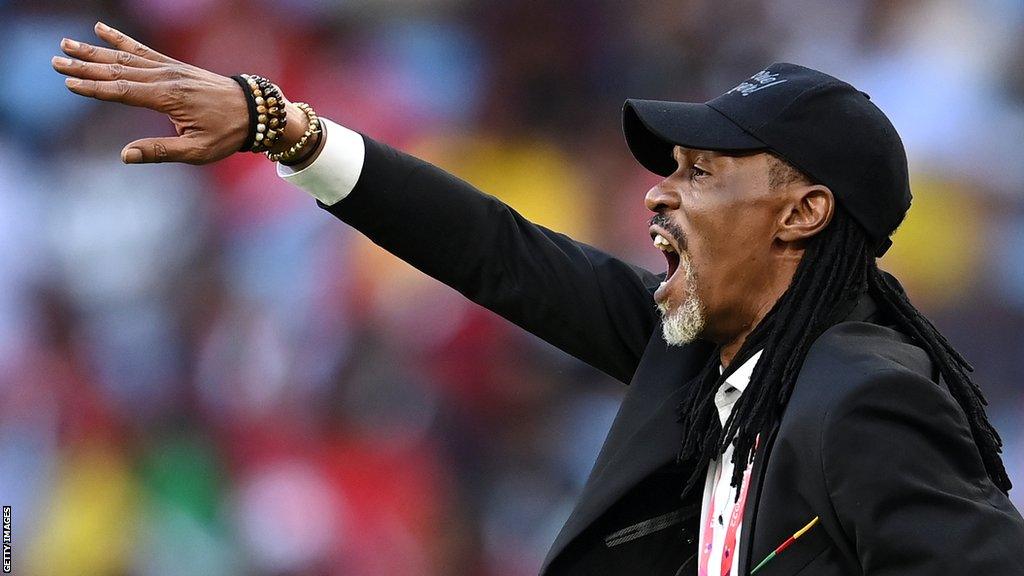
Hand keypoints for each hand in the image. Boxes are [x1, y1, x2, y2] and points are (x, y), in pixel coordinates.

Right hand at [52, 21, 270, 164]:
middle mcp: (167, 78)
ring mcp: (171, 68)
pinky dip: (121, 40)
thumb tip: (124, 155)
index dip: (94, 88)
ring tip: (67, 44)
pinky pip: (143, 50)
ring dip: (94, 51)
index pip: (123, 91)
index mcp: (170, 98)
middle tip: (55, 61)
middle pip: (117, 70)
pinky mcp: (175, 65)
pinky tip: (101, 29)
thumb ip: (159, 151)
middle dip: (85, 66)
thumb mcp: (197, 151)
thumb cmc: (228, 134)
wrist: (256, 110)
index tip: (69, 84)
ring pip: (126, 57)